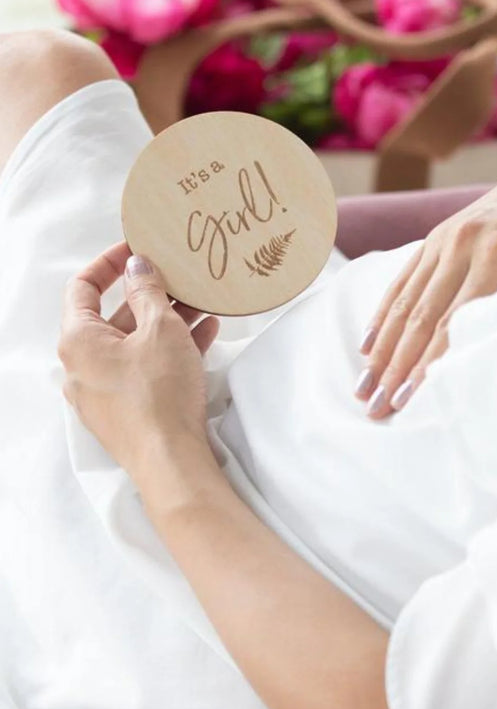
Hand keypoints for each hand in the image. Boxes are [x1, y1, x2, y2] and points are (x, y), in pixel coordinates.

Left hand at [58, 241, 221, 478]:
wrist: (170, 459)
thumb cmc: (159, 394)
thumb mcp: (161, 328)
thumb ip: (148, 291)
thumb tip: (138, 266)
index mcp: (78, 340)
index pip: (82, 287)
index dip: (109, 263)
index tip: (136, 249)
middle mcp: (82, 365)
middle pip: (113, 316)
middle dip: (150, 293)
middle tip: (178, 276)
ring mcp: (103, 390)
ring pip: (134, 343)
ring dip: (166, 320)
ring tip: (201, 302)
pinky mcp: (127, 409)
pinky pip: (145, 367)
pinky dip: (169, 349)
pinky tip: (205, 334)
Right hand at [356, 151, 496, 418]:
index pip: (454, 324)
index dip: (428, 365)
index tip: (406, 401)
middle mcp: (466, 244)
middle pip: (422, 319)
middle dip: (395, 368)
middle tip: (376, 410)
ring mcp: (447, 237)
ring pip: (406, 303)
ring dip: (382, 351)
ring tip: (363, 390)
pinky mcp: (436, 237)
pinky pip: (403, 280)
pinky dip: (384, 315)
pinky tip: (368, 347)